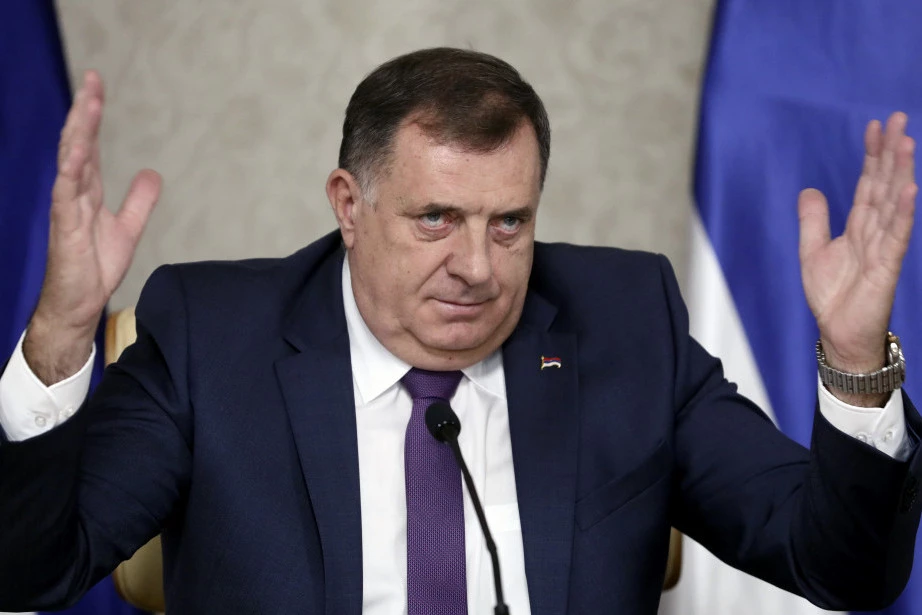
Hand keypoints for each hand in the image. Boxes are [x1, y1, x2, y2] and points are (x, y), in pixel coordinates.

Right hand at [24, 71, 160, 384]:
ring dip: (79, 131)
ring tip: (88, 103)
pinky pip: (65, 192)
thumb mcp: (127, 227)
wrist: (80, 303)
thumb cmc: (94, 267)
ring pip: (70, 160)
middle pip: (78, 143)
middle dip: (84, 111)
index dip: (92, 115)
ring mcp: (66, 207)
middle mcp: (74, 192)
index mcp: (87, 190)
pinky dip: (71, 169)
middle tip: (92, 79)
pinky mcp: (64, 226)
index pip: (89, 144)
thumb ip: (138, 200)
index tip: (96, 85)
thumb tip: (151, 172)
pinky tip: (77, 149)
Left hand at [798, 112, 915, 404]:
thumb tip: (809, 190)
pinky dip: (903, 212)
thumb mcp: (813, 251)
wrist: (839, 333)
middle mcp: (875, 231)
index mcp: (859, 226)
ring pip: (894, 203)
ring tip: (905, 143)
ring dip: (900, 173)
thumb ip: (814, 220)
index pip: (868, 183)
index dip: (872, 155)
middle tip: (897, 119)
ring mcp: (884, 247)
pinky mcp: (887, 266)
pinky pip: (897, 235)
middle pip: (884, 184)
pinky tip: (909, 189)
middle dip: (890, 153)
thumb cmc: (833, 296)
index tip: (875, 126)